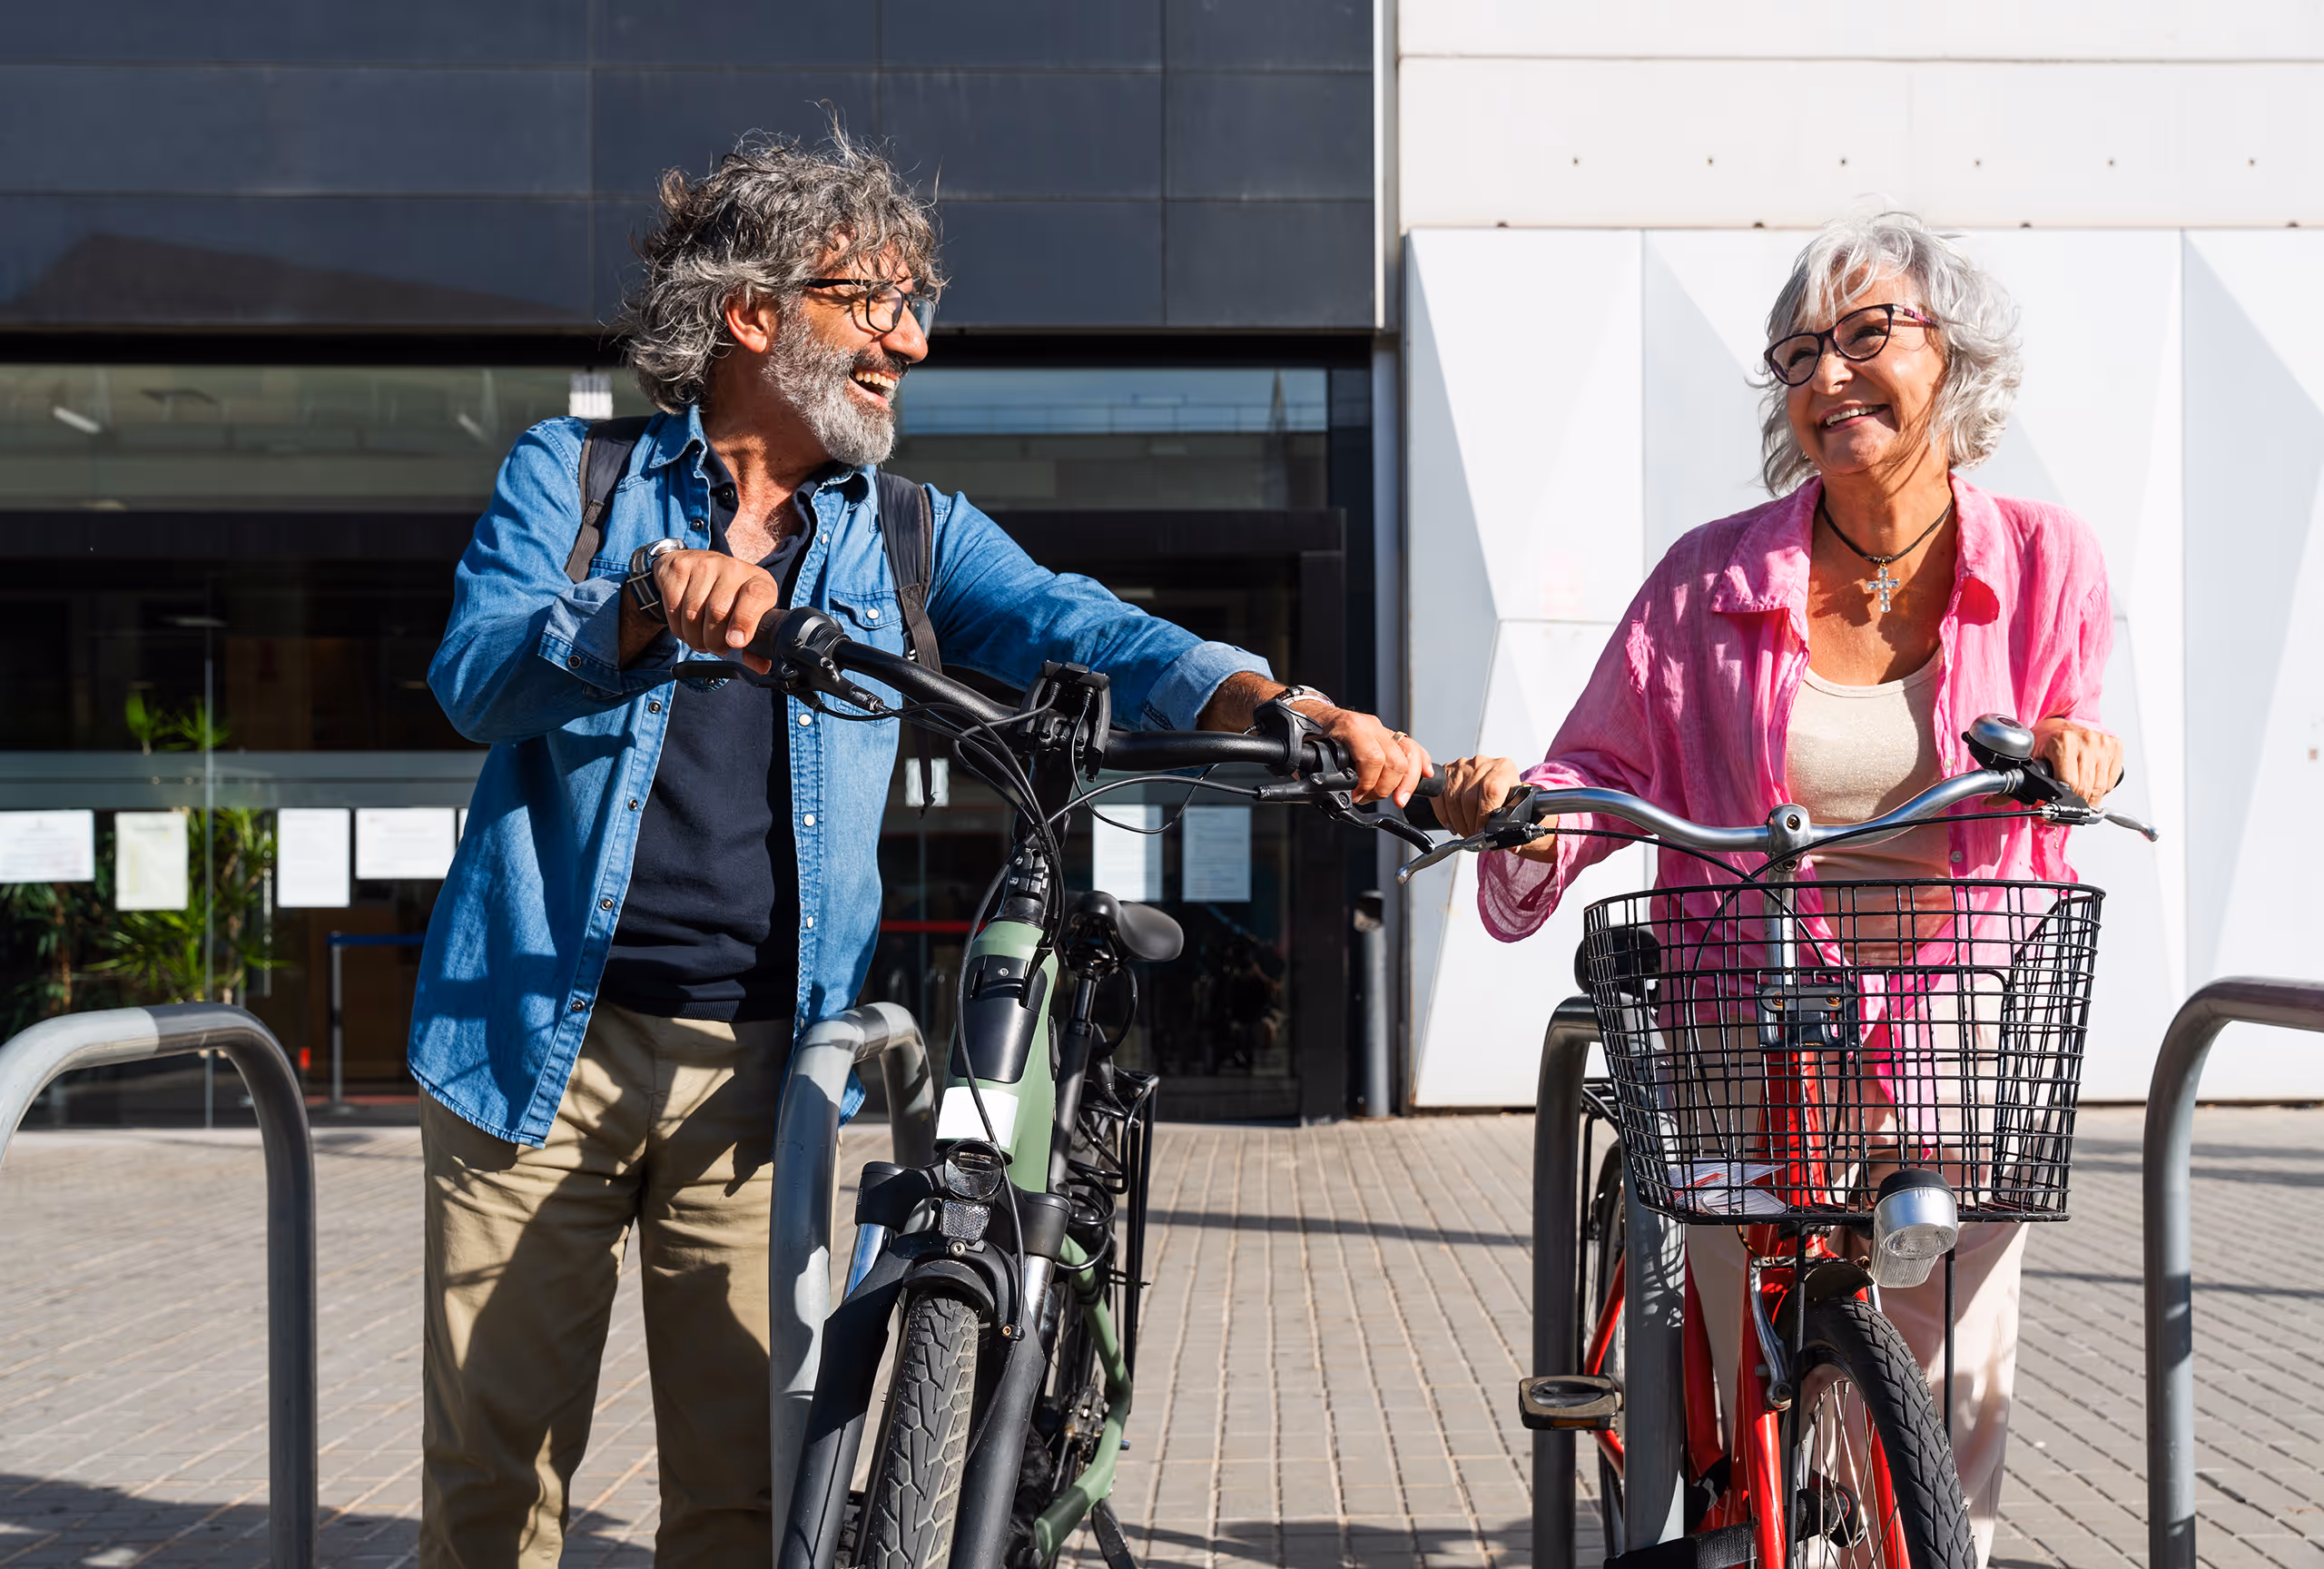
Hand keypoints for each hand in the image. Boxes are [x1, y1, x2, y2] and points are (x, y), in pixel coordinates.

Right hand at [655, 550, 779, 674]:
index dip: (744, 622)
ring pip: (692, 614)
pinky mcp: (678, 569)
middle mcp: (732, 568)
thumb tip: (760, 667)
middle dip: (714, 641)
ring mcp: (703, 565)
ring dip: (694, 638)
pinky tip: (686, 627)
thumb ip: (755, 644)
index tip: (734, 642)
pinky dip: (678, 628)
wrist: (696, 563)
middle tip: (715, 647)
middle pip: (718, 612)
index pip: (756, 596)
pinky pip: (673, 609)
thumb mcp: (750, 615)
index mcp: (758, 581)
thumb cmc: (730, 597)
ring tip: (701, 639)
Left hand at [1301, 704, 1432, 806]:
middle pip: (1396, 761)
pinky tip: (1426, 774)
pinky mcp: (1387, 735)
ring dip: (1408, 781)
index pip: (1374, 759)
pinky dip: (1421, 762)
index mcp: (1352, 728)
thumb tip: (1328, 794)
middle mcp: (1371, 726)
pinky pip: (1412, 746)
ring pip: (1410, 754)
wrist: (1311, 713)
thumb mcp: (1309, 751)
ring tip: (1399, 798)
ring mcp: (1382, 730)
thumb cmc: (1310, 731)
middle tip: (1370, 798)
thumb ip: (1320, 771)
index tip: (1357, 796)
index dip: (1368, 784)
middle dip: (1387, 788)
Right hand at [1439, 755, 1560, 862]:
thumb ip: (1514, 820)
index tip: (1482, 832)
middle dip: (1469, 823)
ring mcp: (1462, 766)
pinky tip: (1451, 824)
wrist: (1496, 779)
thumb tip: (1512, 843)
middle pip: (1469, 797)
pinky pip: (1439, 795)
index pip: (1490, 791)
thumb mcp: (1515, 803)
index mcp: (1503, 768)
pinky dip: (1443, 814)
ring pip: (1453, 798)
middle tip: (1473, 836)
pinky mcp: (1447, 771)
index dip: (1484, 815)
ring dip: (1457, 821)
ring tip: (1464, 831)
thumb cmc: (1505, 793)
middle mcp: (1482, 764)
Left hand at [2032, 717, 2121, 807]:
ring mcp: (2102, 742)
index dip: (2064, 800)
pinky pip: (2112, 778)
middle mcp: (2086, 740)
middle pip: (2087, 787)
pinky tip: (2093, 785)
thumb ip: (2034, 780)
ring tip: (2082, 799)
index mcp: (2064, 742)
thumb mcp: (2034, 758)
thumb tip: (2035, 805)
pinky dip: (2104, 788)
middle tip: (2071, 808)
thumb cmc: (2046, 741)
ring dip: (2092, 798)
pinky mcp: (2114, 745)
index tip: (2060, 807)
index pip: (2070, 783)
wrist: (2058, 724)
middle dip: (2078, 803)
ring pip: (2102, 786)